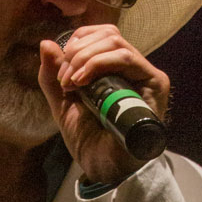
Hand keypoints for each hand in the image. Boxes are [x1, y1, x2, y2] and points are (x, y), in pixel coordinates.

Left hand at [37, 26, 170, 186]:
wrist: (104, 167)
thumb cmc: (89, 140)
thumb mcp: (62, 104)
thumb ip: (52, 76)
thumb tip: (46, 43)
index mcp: (113, 69)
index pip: (99, 35)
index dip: (76, 42)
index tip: (61, 70)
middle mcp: (131, 69)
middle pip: (107, 34)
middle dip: (78, 51)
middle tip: (65, 77)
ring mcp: (145, 75)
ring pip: (116, 43)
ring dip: (86, 57)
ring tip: (72, 81)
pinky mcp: (155, 83)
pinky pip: (127, 59)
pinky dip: (99, 64)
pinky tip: (82, 82)